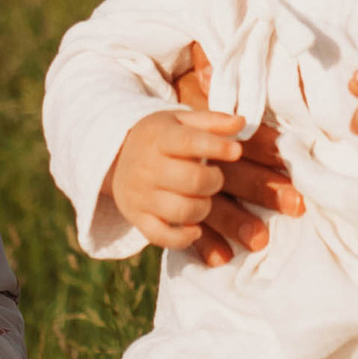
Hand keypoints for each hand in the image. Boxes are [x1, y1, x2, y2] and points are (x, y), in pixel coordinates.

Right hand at [110, 91, 249, 251]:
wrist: (115, 157)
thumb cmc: (161, 138)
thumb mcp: (181, 121)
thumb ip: (212, 121)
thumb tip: (241, 123)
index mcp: (159, 138)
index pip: (190, 142)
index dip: (217, 148)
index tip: (236, 152)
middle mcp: (147, 167)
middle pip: (193, 181)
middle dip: (214, 181)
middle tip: (213, 178)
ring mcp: (140, 195)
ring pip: (183, 211)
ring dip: (203, 207)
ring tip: (202, 197)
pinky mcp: (137, 218)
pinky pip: (163, 237)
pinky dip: (184, 237)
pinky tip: (194, 228)